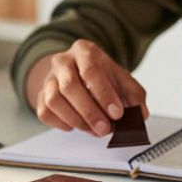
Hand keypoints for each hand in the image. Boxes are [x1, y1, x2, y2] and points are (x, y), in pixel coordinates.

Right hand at [30, 40, 147, 136]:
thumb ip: (134, 95)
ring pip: (54, 100)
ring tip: (93, 130)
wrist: (77, 71)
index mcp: (85, 51)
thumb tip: (140, 114)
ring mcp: (49, 78)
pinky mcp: (41, 94)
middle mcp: (63, 61)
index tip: (117, 114)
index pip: (91, 70)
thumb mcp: (121, 79)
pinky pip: (45, 112)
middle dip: (89, 111)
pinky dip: (61, 123)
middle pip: (69, 86)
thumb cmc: (101, 76)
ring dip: (75, 120)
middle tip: (105, 129)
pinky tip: (76, 125)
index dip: (104, 94)